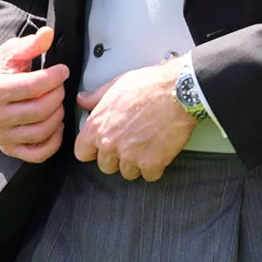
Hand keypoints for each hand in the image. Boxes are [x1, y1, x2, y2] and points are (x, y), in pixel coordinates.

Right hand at [0, 25, 68, 161]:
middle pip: (40, 110)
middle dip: (58, 95)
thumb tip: (47, 35)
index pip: (34, 86)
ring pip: (42, 131)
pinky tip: (55, 125)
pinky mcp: (10, 149)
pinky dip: (53, 141)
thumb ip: (29, 44)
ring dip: (58, 115)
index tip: (62, 71)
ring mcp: (3, 136)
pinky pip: (38, 154)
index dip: (55, 77)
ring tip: (57, 103)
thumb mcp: (10, 53)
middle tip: (59, 86)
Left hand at [75, 58, 195, 180]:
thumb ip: (96, 98)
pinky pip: (149, 176)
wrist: (179, 92)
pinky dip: (156, 167)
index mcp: (97, 126)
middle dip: (117, 158)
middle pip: (106, 166)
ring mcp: (130, 156)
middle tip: (130, 143)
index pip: (82, 153)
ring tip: (146, 145)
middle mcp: (110, 144)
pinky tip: (159, 151)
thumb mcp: (116, 85)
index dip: (92, 151)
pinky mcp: (151, 163)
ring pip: (127, 173)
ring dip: (136, 164)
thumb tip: (83, 100)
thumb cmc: (150, 85)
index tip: (100, 148)